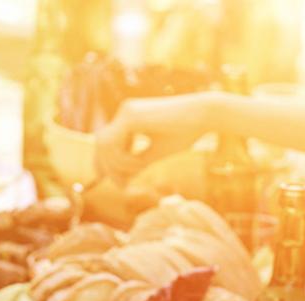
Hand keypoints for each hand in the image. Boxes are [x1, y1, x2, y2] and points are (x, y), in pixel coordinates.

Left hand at [94, 93, 213, 185]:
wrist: (204, 115)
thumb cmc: (185, 133)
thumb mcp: (156, 153)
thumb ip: (137, 163)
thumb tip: (120, 178)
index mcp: (129, 118)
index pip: (106, 143)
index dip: (105, 165)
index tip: (118, 183)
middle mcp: (124, 112)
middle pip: (100, 145)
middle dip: (108, 169)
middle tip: (124, 185)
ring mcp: (126, 111)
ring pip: (105, 146)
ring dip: (119, 166)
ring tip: (139, 170)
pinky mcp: (131, 115)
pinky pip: (114, 144)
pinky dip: (124, 159)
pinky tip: (140, 164)